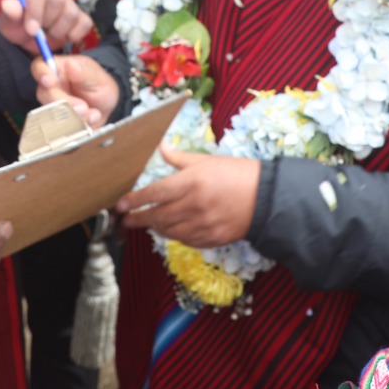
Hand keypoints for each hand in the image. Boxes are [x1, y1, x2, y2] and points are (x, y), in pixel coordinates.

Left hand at [0, 0, 92, 51]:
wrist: (28, 39)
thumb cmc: (16, 25)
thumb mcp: (7, 22)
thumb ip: (8, 13)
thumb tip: (9, 5)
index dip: (36, 10)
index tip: (31, 30)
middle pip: (58, 1)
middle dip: (47, 22)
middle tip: (38, 33)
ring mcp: (67, 1)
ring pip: (71, 14)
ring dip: (59, 31)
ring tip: (48, 34)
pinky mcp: (79, 15)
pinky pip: (85, 23)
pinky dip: (75, 34)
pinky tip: (65, 37)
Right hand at [33, 53, 119, 128]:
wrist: (108, 107)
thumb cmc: (100, 86)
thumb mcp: (97, 78)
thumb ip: (84, 73)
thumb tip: (70, 64)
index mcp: (59, 69)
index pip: (40, 66)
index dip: (41, 74)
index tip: (50, 82)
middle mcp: (52, 87)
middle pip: (44, 94)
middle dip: (65, 103)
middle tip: (83, 107)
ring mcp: (52, 105)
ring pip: (51, 113)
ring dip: (74, 116)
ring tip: (92, 113)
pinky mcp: (57, 122)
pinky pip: (60, 128)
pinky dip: (78, 126)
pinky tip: (91, 120)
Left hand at [116, 143, 259, 247]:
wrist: (267, 197)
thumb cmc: (239, 174)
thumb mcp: (208, 160)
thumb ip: (180, 159)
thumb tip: (161, 147)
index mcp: (193, 182)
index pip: (155, 193)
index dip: (135, 200)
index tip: (121, 204)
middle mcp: (195, 206)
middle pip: (157, 216)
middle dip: (138, 219)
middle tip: (126, 220)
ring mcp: (203, 225)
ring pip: (169, 232)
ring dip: (155, 227)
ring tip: (148, 223)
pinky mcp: (212, 239)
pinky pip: (186, 241)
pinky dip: (175, 236)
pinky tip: (172, 230)